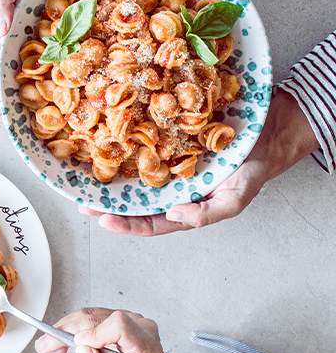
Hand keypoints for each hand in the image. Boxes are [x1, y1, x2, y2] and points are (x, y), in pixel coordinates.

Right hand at [34, 308, 167, 352]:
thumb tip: (82, 351)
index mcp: (145, 346)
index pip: (118, 325)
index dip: (94, 332)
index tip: (77, 345)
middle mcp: (140, 327)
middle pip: (97, 317)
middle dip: (65, 331)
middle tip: (46, 346)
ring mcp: (130, 319)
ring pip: (89, 314)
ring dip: (65, 329)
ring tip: (52, 346)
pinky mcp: (118, 318)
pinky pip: (91, 316)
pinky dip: (72, 328)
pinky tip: (64, 341)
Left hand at [80, 90, 320, 235]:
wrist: (272, 129)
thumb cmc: (254, 168)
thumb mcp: (236, 199)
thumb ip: (205, 214)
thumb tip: (172, 216)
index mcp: (183, 204)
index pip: (149, 222)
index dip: (124, 224)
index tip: (102, 218)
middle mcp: (171, 185)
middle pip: (132, 198)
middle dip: (106, 202)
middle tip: (81, 201)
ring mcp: (169, 160)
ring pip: (133, 171)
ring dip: (110, 174)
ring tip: (85, 176)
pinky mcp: (170, 135)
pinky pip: (144, 141)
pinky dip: (126, 142)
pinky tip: (108, 140)